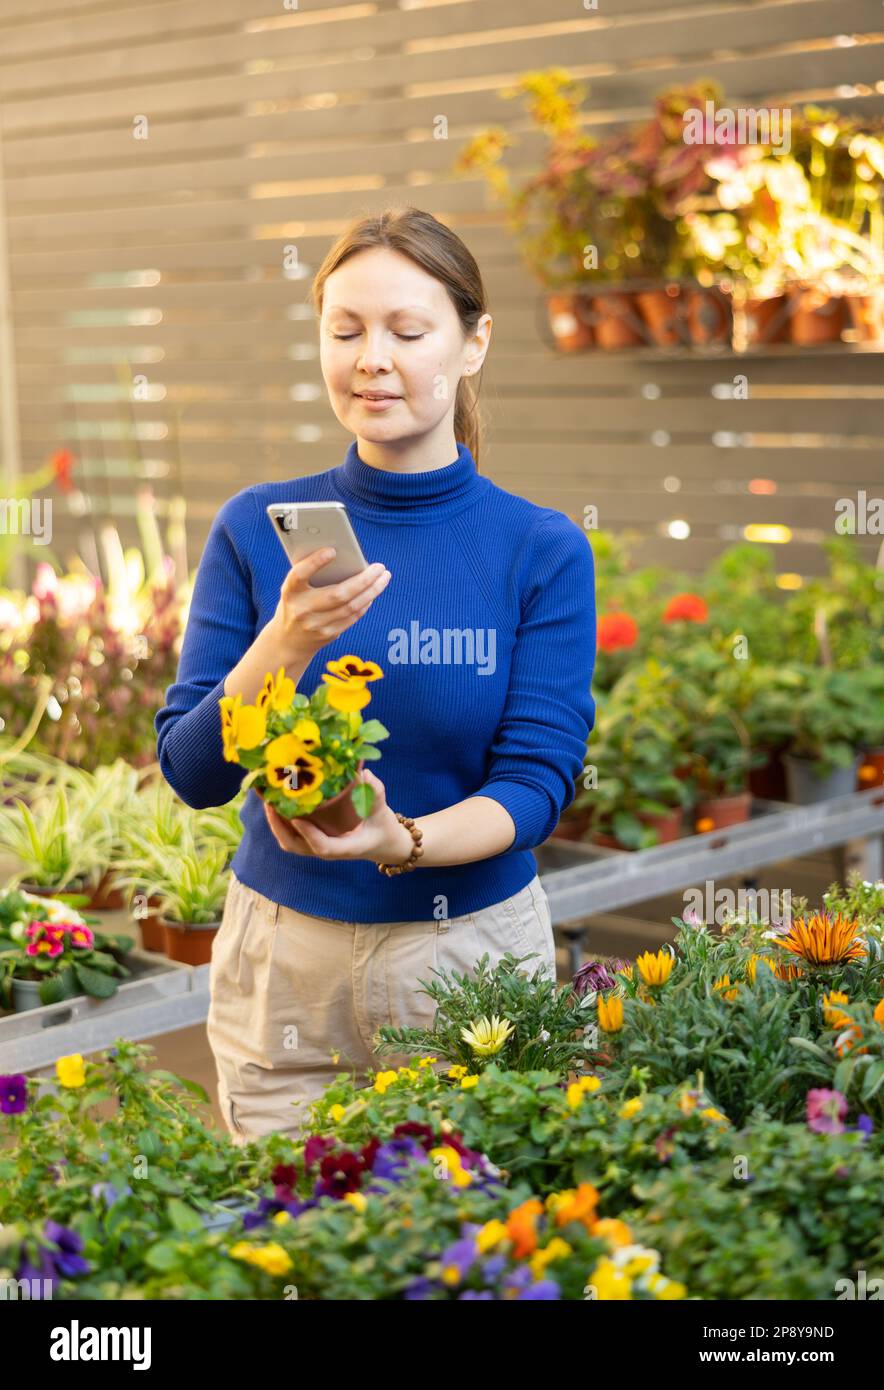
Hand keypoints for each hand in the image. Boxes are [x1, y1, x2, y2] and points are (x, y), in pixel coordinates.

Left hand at [263, 768, 415, 864]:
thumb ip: (375, 793)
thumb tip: (364, 773)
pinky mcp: (314, 841)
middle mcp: (328, 850)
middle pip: (295, 846)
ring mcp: (318, 847)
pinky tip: (277, 802)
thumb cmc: (383, 827)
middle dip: (279, 826)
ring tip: (268, 799)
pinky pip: (292, 835)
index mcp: (345, 847)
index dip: (308, 833)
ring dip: (276, 823)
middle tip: (270, 803)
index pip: (323, 847)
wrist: (385, 843)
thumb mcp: (382, 811)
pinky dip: (281, 822)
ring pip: (290, 842)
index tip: (296, 817)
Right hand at [273, 546, 391, 663]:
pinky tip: (373, 592)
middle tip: (379, 567)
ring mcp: (316, 625)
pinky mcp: (328, 635)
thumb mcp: (295, 589)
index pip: (300, 575)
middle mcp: (302, 610)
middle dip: (363, 580)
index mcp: (290, 592)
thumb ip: (312, 575)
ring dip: (372, 591)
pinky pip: (353, 617)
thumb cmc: (296, 604)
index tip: (332, 551)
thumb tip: (345, 557)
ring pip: (351, 607)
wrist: (287, 640)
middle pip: (338, 594)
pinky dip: (366, 603)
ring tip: (383, 577)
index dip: (314, 563)